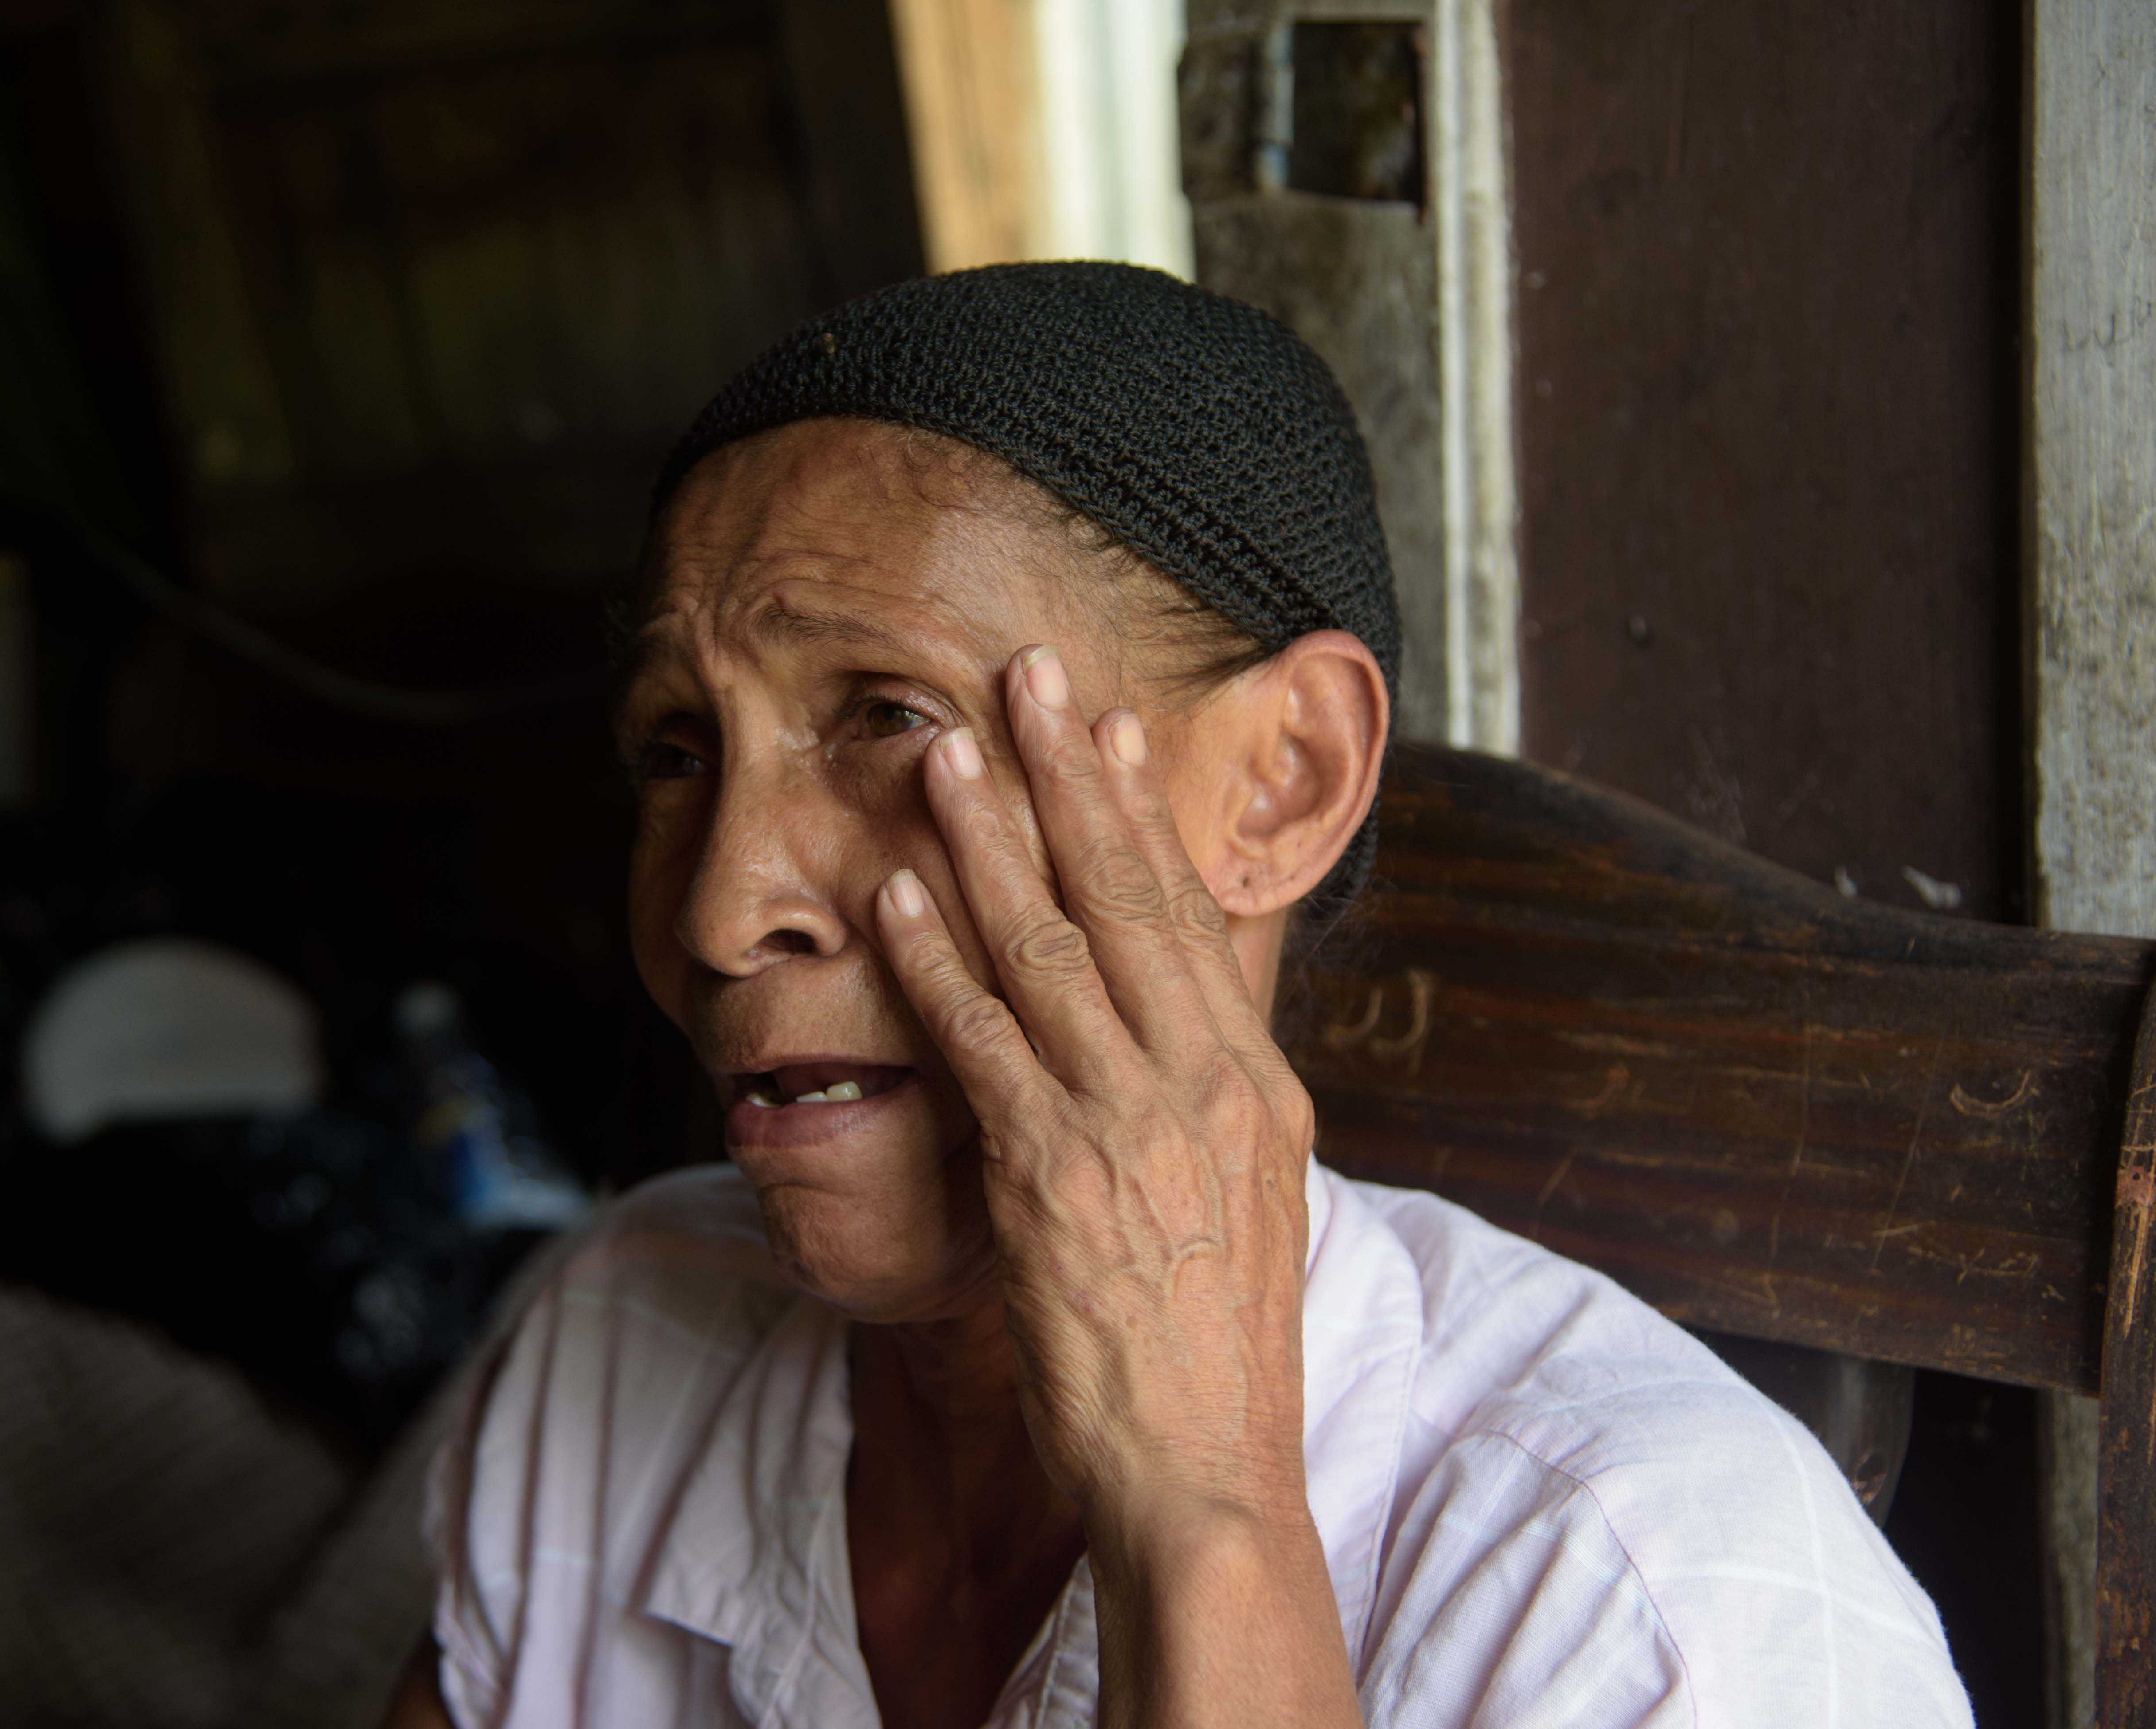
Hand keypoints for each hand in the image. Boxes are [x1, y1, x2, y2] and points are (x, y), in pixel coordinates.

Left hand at [874, 644, 1354, 1725]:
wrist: (1211, 1479)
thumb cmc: (1217, 1358)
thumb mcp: (1248, 1211)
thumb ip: (1205, 1113)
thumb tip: (1167, 1044)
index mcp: (1258, 1089)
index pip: (1191, 920)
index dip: (1145, 817)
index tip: (1113, 731)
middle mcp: (1204, 1085)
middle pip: (1127, 899)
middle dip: (1072, 778)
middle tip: (1030, 677)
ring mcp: (1130, 1125)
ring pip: (1050, 948)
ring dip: (990, 841)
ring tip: (942, 753)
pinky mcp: (1053, 1176)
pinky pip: (984, 1042)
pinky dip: (937, 960)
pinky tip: (897, 895)